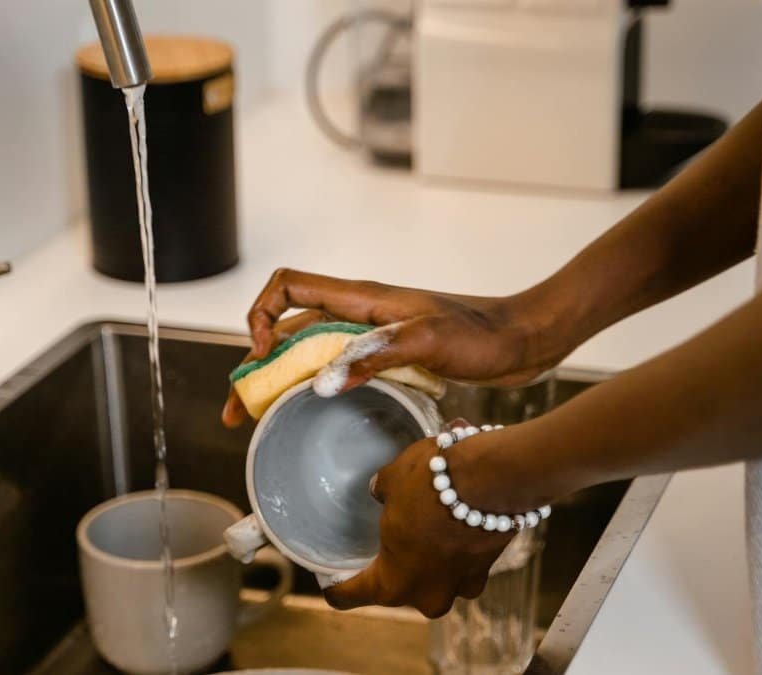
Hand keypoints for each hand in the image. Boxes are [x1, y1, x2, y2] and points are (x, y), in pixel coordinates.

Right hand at [222, 268, 567, 427]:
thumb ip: (373, 356)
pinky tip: (310, 414)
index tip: (261, 356)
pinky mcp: (389, 358)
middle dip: (257, 365)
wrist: (523, 341)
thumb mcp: (426, 342)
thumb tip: (320, 383)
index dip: (262, 315)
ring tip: (261, 420)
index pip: (288, 286)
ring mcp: (372, 336)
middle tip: (238, 412)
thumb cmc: (481, 335)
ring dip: (280, 381)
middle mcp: (360, 314)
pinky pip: (337, 369)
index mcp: (362, 299)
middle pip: (289, 328)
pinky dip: (313, 388)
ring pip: (309, 353)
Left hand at [323, 431, 515, 617]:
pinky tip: (454, 521)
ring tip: (426, 524)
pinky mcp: (486, 570)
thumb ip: (382, 492)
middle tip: (386, 541)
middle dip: (393, 565)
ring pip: (435, 577)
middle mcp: (426, 596)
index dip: (336, 588)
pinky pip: (464, 564)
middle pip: (398, 589)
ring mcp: (459, 587)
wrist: (492, 478)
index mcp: (391, 584)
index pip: (349, 597)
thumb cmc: (430, 484)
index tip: (329, 582)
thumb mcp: (392, 480)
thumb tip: (381, 490)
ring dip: (430, 557)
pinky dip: (458, 547)